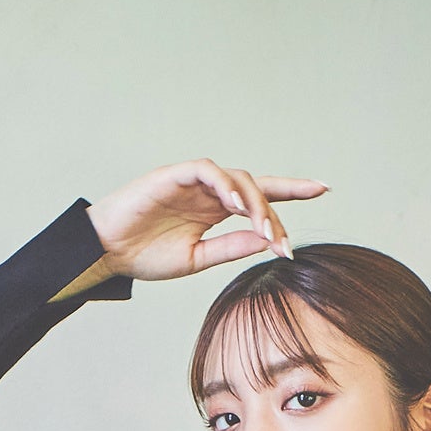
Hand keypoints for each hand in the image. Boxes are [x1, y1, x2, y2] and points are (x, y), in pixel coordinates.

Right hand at [85, 161, 327, 283]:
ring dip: (254, 203)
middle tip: (284, 241)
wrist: (106, 253)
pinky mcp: (175, 174)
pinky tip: (236, 205)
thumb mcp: (195, 259)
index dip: (292, 191)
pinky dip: (225, 184)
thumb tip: (265, 242)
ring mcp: (193, 181)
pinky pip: (208, 171)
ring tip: (264, 229)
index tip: (324, 189)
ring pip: (237, 179)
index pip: (260, 198)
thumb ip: (228, 248)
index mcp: (215, 211)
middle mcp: (209, 192)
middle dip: (278, 208)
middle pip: (256, 188)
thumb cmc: (144, 255)